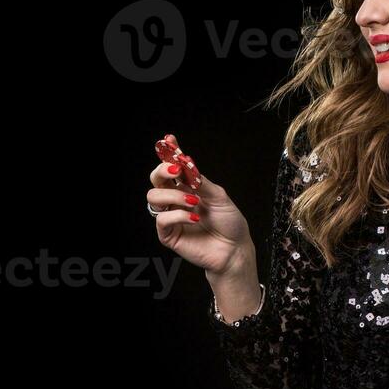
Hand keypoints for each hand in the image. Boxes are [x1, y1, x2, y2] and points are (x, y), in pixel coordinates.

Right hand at [146, 160, 252, 276]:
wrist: (234, 249)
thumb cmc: (229, 223)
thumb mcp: (218, 195)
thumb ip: (200, 180)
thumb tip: (186, 162)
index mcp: (188, 188)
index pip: (172, 167)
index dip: (168, 152)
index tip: (169, 140)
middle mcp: (176, 200)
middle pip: (156, 179)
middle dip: (163, 170)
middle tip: (177, 170)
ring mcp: (171, 216)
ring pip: (154, 196)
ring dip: (173, 195)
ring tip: (193, 201)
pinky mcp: (168, 234)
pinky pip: (162, 219)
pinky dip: (178, 215)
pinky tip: (193, 218)